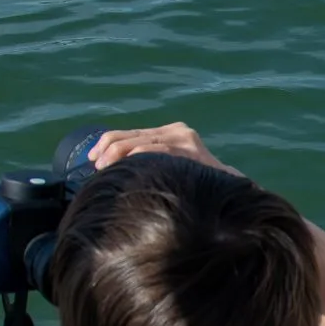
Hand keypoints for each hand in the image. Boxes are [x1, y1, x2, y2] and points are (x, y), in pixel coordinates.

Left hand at [90, 123, 233, 175]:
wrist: (232, 194)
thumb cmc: (196, 186)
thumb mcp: (171, 167)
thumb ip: (151, 162)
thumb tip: (111, 169)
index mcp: (172, 132)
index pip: (132, 133)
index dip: (108, 142)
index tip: (92, 158)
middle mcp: (178, 131)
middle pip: (133, 135)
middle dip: (109, 148)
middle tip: (96, 165)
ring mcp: (185, 140)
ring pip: (142, 142)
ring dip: (118, 154)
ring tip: (105, 168)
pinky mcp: (190, 152)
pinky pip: (158, 151)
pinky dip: (138, 156)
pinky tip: (126, 165)